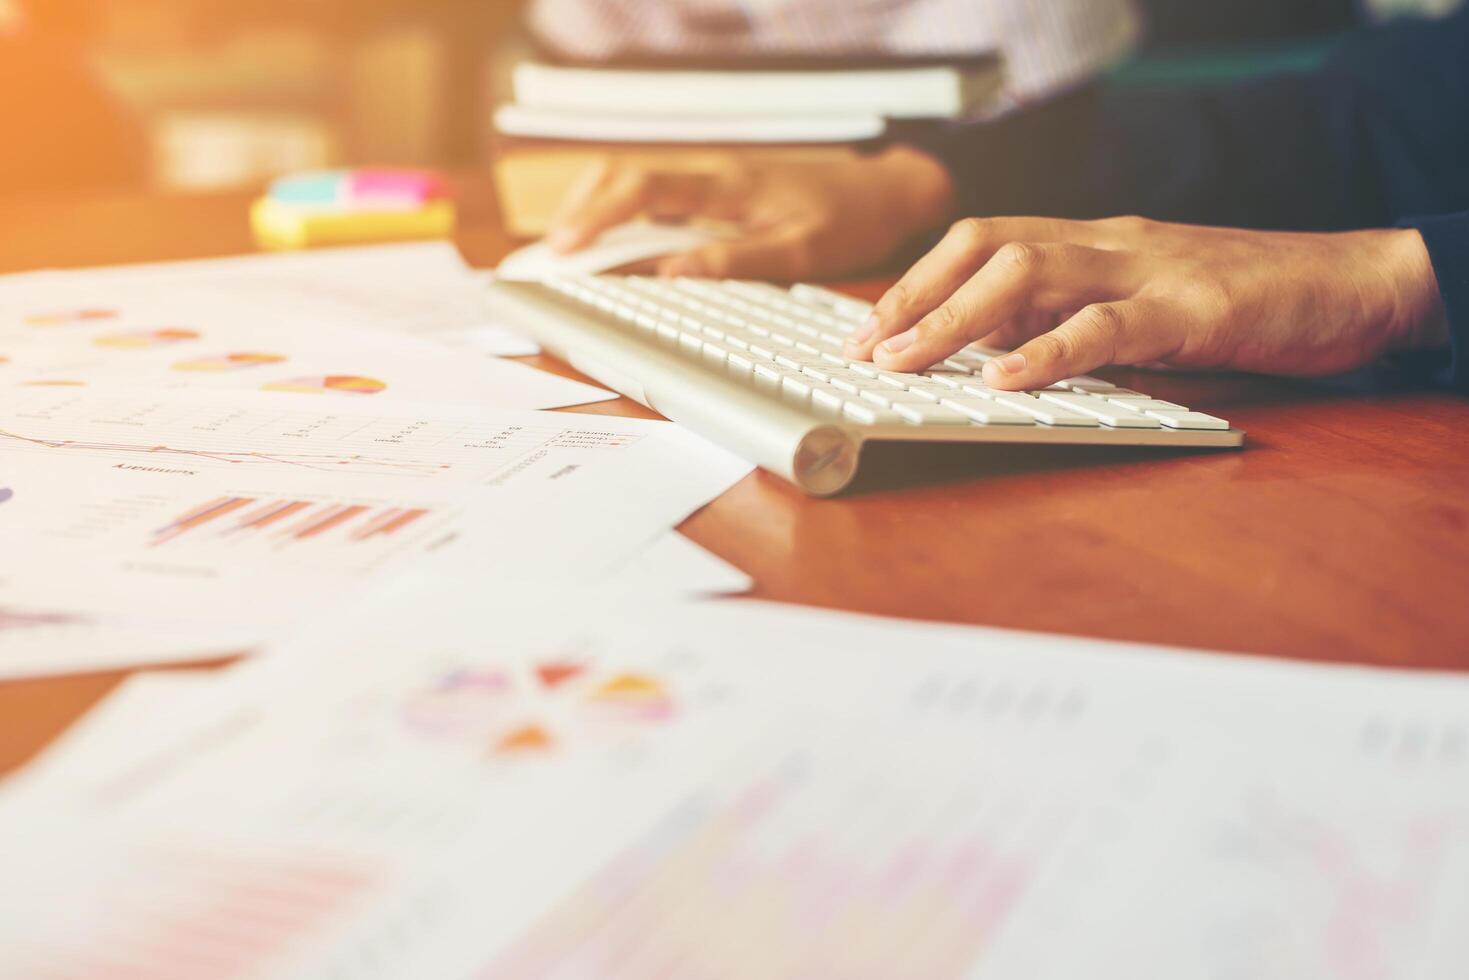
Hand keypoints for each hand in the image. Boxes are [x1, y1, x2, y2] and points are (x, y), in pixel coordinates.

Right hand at [545, 147, 955, 280]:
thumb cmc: (850, 220)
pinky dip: (622, 214)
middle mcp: (713, 174)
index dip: (597, 216)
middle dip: (579, 209)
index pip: (643, 188)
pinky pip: (657, 194)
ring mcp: (714, 179)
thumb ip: (734, 260)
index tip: (565, 248)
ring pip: (635, 181)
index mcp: (727, 185)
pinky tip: (613, 242)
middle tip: (550, 255)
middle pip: (623, 174)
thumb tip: (670, 274)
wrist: (888, 192)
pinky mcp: (720, 190)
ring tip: (569, 251)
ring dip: (595, 210)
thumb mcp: (800, 249)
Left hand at [845, 216, 1450, 389]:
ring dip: (954, 320)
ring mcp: (1149, 269)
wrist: (1355, 282)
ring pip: (1030, 273)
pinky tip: (1001, 380)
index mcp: (1091, 243)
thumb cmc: (1243, 302)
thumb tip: (991, 360)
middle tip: (863, 352)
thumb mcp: (1141, 309)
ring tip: (902, 363)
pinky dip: (1048, 352)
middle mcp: (1107, 244)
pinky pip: (1108, 325)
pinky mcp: (1193, 308)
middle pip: (986, 249)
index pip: (982, 244)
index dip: (917, 283)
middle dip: (915, 298)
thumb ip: (1074, 325)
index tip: (867, 330)